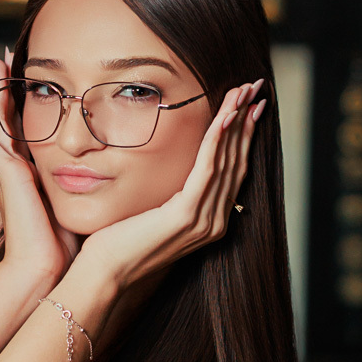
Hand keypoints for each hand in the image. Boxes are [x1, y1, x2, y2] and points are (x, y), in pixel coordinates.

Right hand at [0, 53, 81, 284]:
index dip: (24, 106)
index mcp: (32, 176)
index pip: (26, 131)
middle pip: (7, 118)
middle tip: (0, 57)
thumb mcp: (79, 207)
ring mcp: (6, 170)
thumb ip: (91, 190)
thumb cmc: (65, 246)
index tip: (30, 82)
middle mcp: (15, 169)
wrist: (44, 268)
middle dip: (5, 87)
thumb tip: (115, 179)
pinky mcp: (3, 173)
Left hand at [75, 79, 265, 291]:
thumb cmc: (121, 242)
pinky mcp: (186, 216)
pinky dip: (217, 141)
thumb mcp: (154, 212)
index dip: (245, 135)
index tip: (251, 105)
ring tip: (244, 92)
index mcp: (210, 220)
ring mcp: (204, 221)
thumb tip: (176, 170)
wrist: (106, 274)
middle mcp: (215, 221)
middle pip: (238, 161)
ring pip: (227, 160)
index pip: (235, 170)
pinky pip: (207, 170)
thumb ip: (173, 195)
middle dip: (247, 120)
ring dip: (236, 122)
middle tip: (256, 87)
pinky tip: (224, 117)